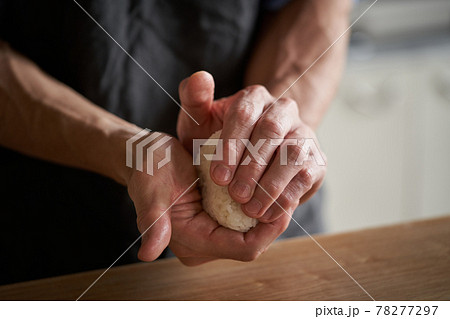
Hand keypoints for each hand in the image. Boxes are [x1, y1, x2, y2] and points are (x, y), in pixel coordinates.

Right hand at [126, 132, 295, 264]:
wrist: (146, 156)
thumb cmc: (147, 169)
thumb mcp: (150, 192)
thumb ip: (153, 223)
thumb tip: (148, 254)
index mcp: (192, 243)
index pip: (244, 249)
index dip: (269, 231)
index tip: (285, 204)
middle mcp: (204, 244)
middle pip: (253, 242)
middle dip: (274, 221)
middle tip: (291, 193)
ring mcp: (212, 231)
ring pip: (253, 231)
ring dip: (270, 211)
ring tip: (285, 187)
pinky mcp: (216, 218)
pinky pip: (247, 218)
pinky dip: (260, 202)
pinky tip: (270, 183)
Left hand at [177, 71, 325, 223]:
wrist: (251, 156)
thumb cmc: (218, 139)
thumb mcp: (200, 121)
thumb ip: (194, 99)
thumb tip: (199, 77)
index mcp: (254, 97)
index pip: (244, 113)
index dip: (231, 146)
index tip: (217, 177)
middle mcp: (283, 110)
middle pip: (271, 131)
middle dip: (252, 166)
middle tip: (235, 194)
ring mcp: (303, 134)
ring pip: (294, 152)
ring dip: (271, 183)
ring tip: (251, 208)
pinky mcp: (316, 159)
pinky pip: (307, 175)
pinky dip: (287, 197)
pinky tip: (268, 213)